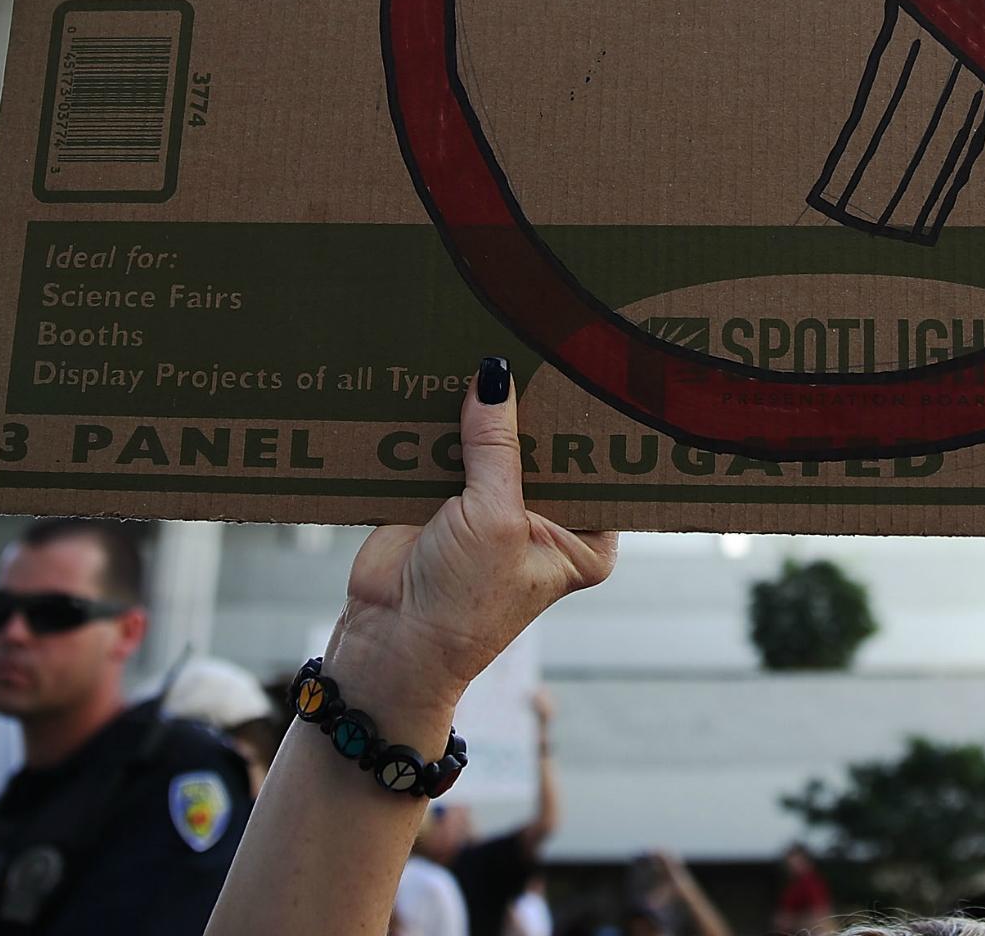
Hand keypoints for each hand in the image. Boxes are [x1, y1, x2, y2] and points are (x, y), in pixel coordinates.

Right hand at [328, 357, 616, 730]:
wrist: (387, 643)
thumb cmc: (461, 604)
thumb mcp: (494, 518)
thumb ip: (496, 446)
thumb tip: (495, 376)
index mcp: (583, 537)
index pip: (596, 464)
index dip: (589, 420)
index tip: (591, 363)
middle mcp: (545, 519)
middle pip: (543, 446)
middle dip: (532, 406)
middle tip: (537, 340)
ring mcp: (492, 507)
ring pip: (493, 443)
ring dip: (482, 409)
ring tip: (484, 345)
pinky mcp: (443, 499)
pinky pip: (447, 449)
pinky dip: (438, 423)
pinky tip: (439, 376)